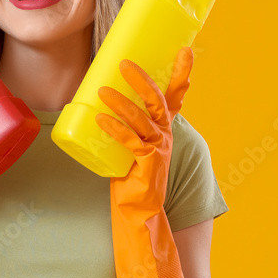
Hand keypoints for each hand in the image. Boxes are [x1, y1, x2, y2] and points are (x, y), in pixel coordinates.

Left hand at [95, 47, 193, 277]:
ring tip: (105, 86)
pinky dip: (115, 129)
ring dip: (125, 101)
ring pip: (145, 120)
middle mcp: (166, 141)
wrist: (142, 228)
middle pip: (161, 102)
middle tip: (125, 60)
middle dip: (145, 79)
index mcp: (163, 135)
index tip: (186, 48)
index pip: (176, 99)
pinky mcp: (147, 170)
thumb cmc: (130, 192)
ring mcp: (158, 155)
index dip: (182, 74)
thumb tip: (91, 114)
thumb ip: (121, 138)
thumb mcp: (128, 157)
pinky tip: (100, 118)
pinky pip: (131, 144)